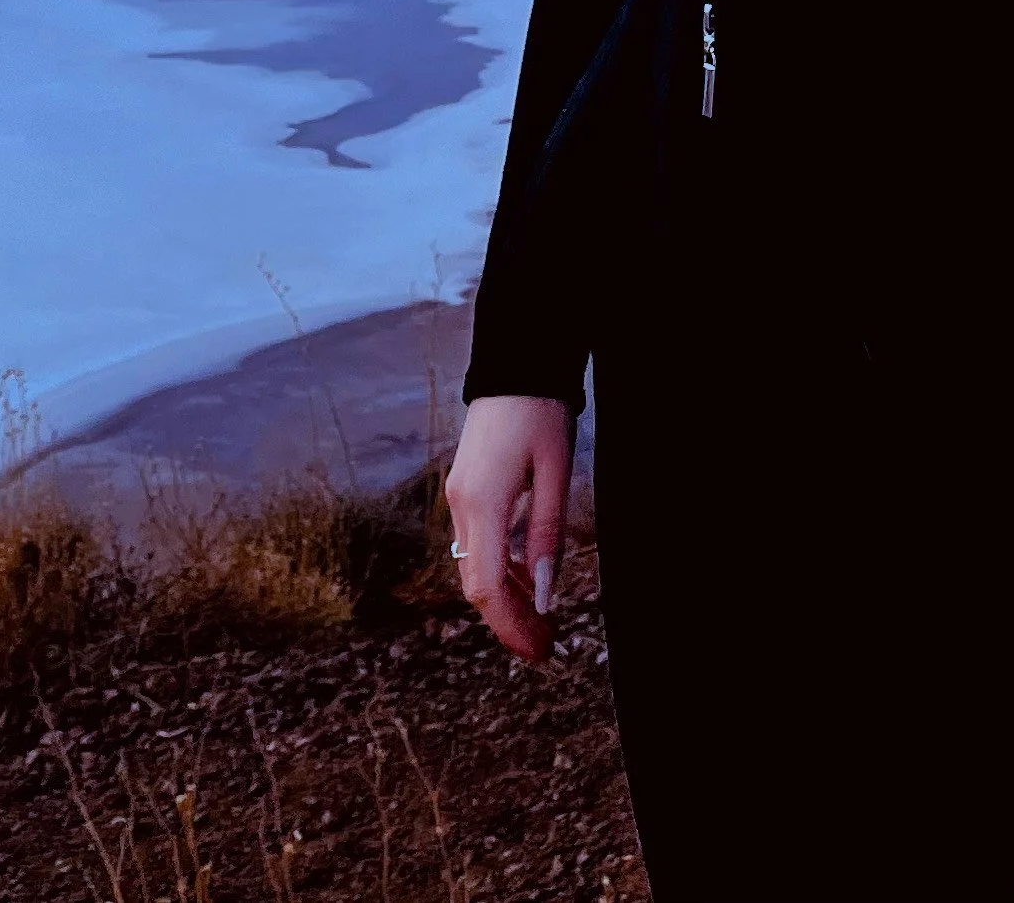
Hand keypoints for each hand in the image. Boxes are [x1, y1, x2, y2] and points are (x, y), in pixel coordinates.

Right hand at [445, 393, 574, 660]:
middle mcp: (460, 506)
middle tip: (546, 644)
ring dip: (507, 596)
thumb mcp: (554, 471)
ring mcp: (458, 497)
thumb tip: (546, 595)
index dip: (510, 626)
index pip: (486, 588)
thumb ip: (546, 533)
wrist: (516, 363)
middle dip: (509, 619)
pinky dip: (501, 567)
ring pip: (475, 566)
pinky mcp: (465, 489)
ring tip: (544, 618)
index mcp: (481, 504)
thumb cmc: (541, 412)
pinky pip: (477, 543)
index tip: (539, 650)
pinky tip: (530, 577)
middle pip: (477, 584)